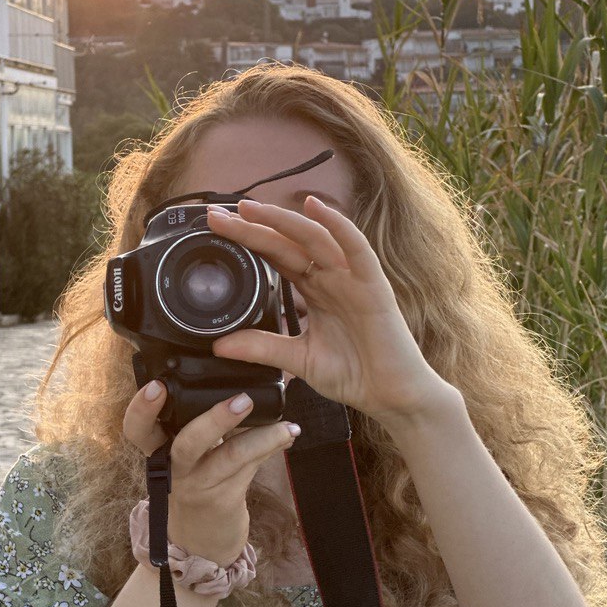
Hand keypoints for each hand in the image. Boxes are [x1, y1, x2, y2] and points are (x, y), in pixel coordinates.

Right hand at [122, 380, 298, 565]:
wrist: (201, 542)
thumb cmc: (196, 484)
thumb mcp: (186, 455)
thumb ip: (197, 422)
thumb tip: (232, 378)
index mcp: (159, 450)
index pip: (137, 429)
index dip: (141, 409)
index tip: (156, 386)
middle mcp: (174, 470)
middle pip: (188, 442)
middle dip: (215, 420)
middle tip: (242, 399)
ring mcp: (199, 487)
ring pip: (230, 457)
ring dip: (261, 437)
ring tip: (282, 424)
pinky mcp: (223, 501)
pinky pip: (250, 469)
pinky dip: (271, 447)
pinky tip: (288, 435)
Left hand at [205, 198, 455, 426]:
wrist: (391, 397)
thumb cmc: (354, 374)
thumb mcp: (297, 359)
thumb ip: (261, 348)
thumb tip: (219, 345)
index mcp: (314, 289)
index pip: (275, 255)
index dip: (247, 240)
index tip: (215, 228)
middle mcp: (331, 277)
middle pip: (287, 241)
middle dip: (253, 226)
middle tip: (217, 214)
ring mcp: (352, 278)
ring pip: (314, 237)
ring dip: (281, 220)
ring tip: (250, 208)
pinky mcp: (373, 286)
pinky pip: (355, 248)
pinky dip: (337, 225)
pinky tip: (315, 208)